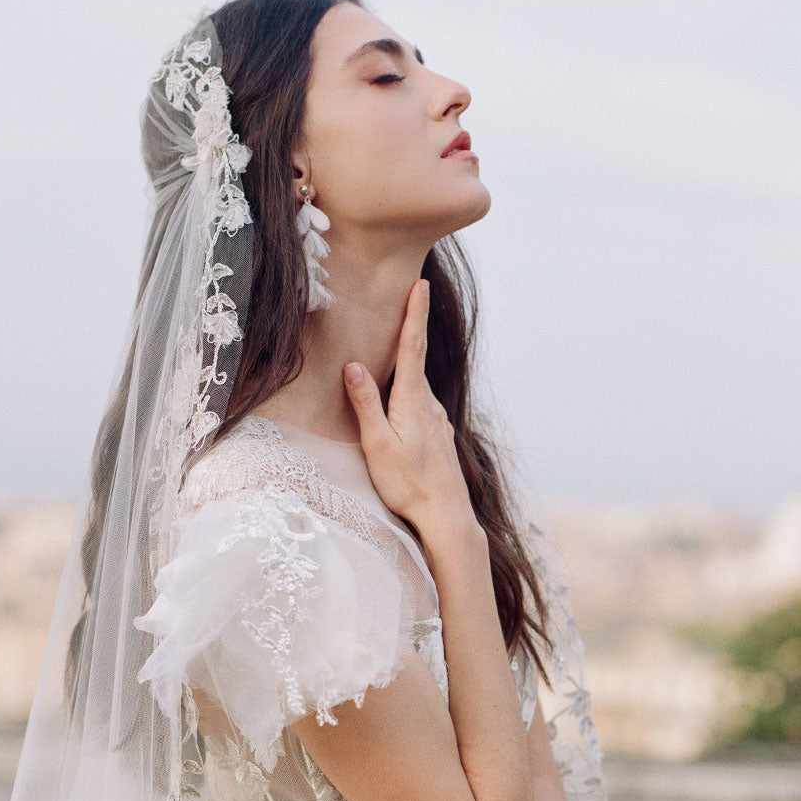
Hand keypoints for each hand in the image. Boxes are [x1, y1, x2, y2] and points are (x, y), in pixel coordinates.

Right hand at [342, 278, 474, 535]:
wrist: (447, 516)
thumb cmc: (407, 485)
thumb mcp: (378, 445)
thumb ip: (366, 404)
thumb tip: (354, 365)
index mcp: (412, 401)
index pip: (413, 348)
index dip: (415, 314)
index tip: (420, 284)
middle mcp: (430, 405)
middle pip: (415, 361)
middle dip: (409, 331)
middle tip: (405, 300)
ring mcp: (438, 421)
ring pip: (416, 387)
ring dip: (406, 367)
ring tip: (394, 352)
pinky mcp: (439, 437)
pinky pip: (421, 406)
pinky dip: (408, 395)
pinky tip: (400, 405)